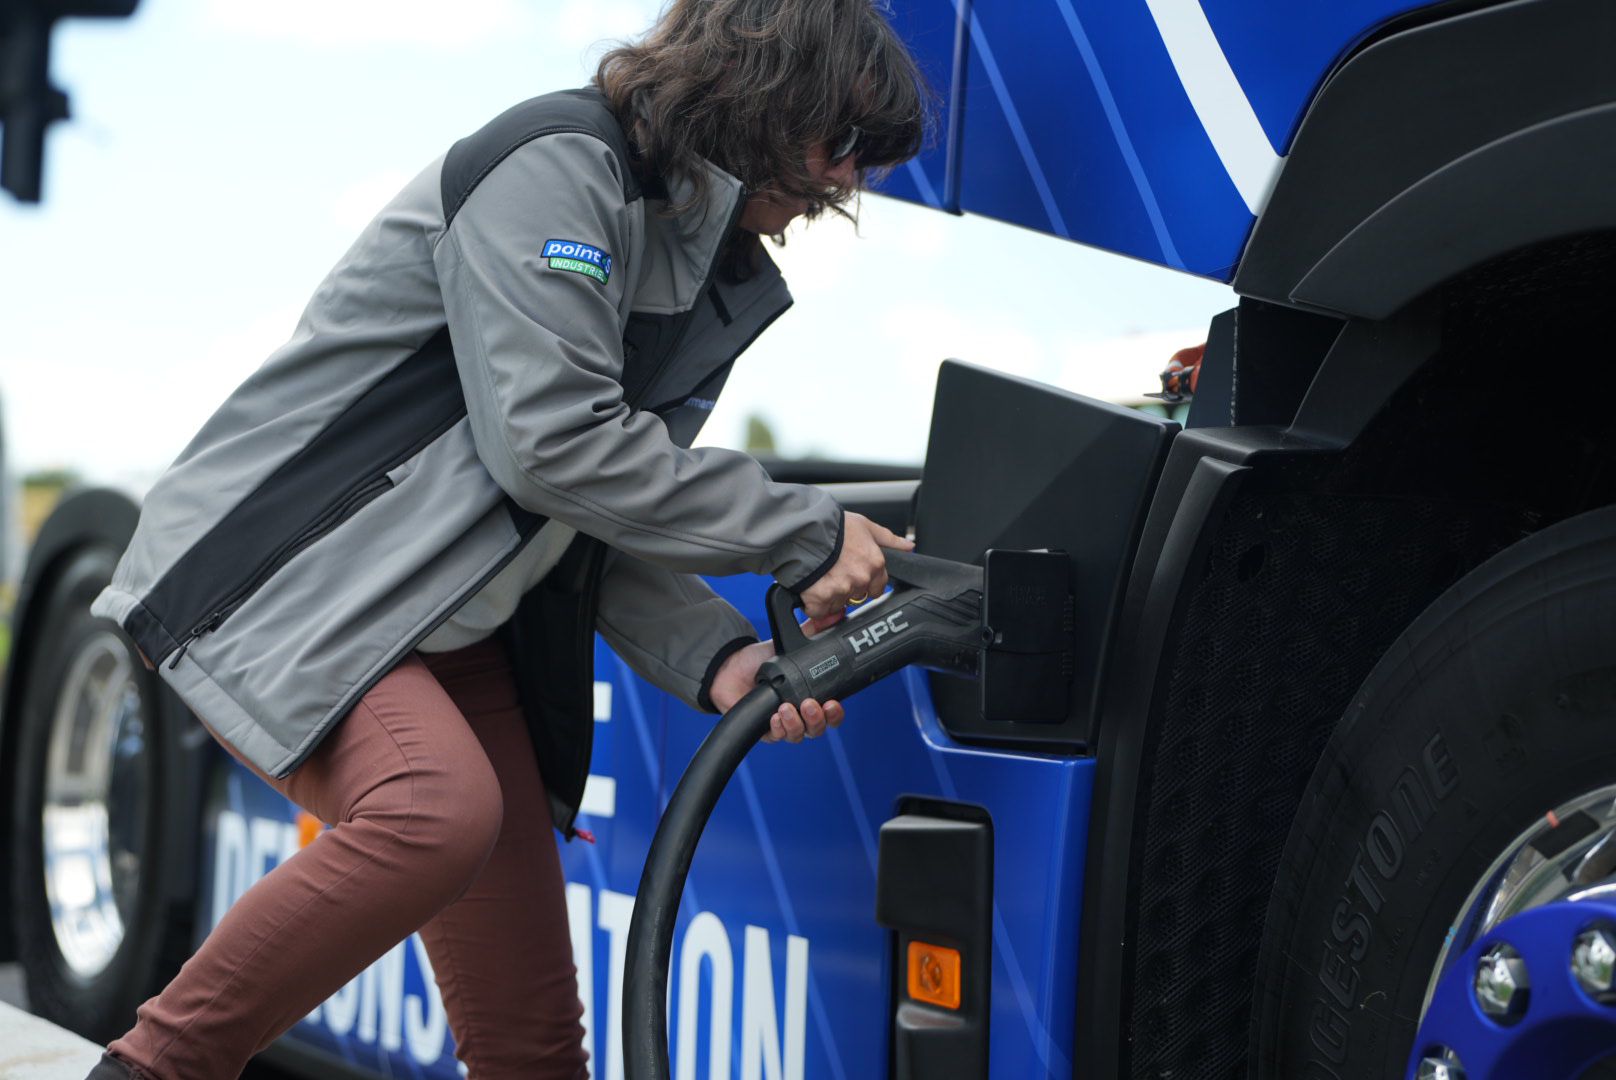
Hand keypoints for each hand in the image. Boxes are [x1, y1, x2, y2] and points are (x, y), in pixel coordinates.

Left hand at [708, 615, 845, 742]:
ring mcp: (783, 724)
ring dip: (797, 724)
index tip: (833, 702)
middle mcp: (799, 714)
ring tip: (788, 707)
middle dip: (818, 720)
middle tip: (810, 704)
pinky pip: (777, 737)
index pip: (831, 713)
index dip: (835, 713)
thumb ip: (813, 631)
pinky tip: (776, 716)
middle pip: (818, 729)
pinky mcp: (764, 730)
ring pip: (799, 735)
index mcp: (809, 697)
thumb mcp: (789, 645)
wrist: (730, 667)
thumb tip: (835, 614)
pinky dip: (779, 728)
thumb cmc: (760, 661)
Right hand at [800, 512, 913, 618]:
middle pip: (856, 596)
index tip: (852, 575)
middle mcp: (861, 579)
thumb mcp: (865, 526)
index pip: (877, 588)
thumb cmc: (833, 525)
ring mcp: (841, 590)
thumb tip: (909, 546)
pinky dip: (813, 604)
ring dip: (829, 596)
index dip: (865, 583)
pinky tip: (810, 588)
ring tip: (820, 576)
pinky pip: (819, 611)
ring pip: (837, 604)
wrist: (803, 528)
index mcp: (875, 564)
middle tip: (833, 572)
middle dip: (846, 588)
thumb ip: (888, 539)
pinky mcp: (821, 598)